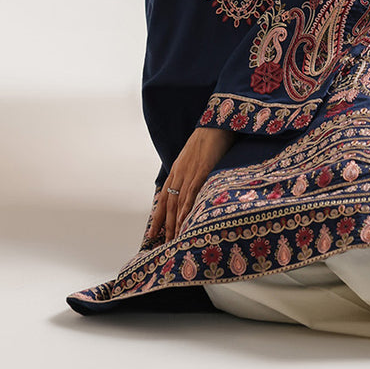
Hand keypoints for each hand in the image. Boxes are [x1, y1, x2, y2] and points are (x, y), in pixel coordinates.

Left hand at [149, 126, 236, 241]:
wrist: (216, 124)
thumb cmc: (208, 140)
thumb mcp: (194, 157)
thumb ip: (190, 172)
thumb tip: (191, 187)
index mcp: (176, 171)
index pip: (163, 199)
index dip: (157, 217)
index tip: (153, 233)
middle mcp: (179, 173)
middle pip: (168, 205)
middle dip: (165, 226)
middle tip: (163, 244)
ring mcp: (189, 173)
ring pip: (178, 202)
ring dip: (175, 223)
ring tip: (174, 239)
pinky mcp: (201, 171)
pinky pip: (191, 192)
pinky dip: (186, 208)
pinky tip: (184, 220)